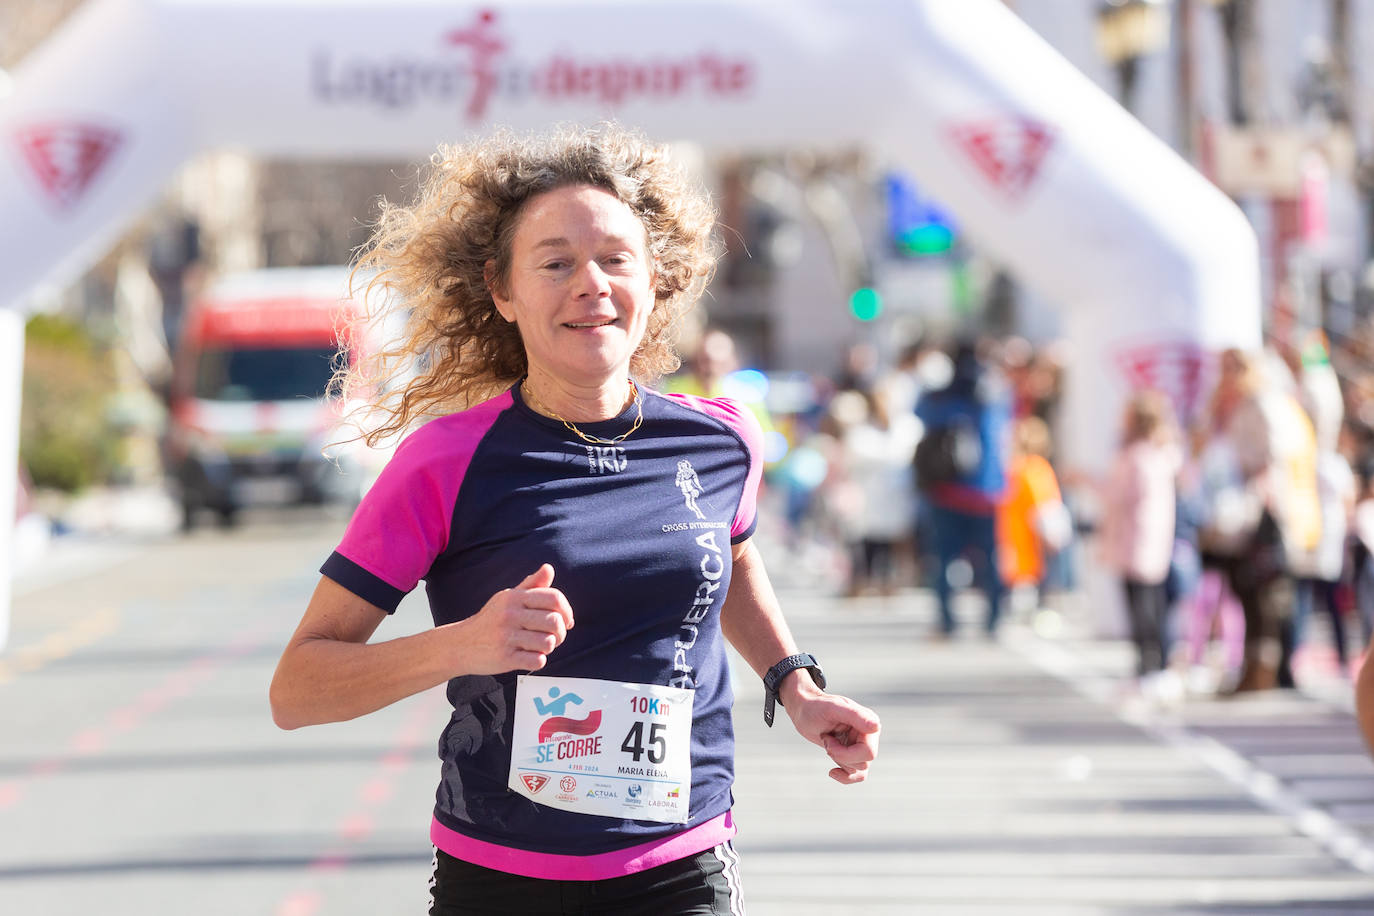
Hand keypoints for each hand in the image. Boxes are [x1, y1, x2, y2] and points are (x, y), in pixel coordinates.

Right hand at [458, 564, 573, 674]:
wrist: (461, 644)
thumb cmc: (491, 620)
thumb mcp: (507, 599)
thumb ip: (531, 585)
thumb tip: (549, 568)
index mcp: (514, 597)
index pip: (554, 598)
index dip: (567, 610)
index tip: (566, 621)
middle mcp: (510, 615)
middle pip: (554, 622)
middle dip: (561, 633)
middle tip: (555, 637)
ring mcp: (506, 637)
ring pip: (548, 642)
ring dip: (549, 647)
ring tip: (540, 646)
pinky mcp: (504, 658)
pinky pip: (537, 661)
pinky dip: (538, 660)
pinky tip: (529, 657)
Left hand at [786, 688, 880, 784]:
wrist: (804, 712)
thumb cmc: (816, 707)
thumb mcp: (833, 708)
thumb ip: (855, 716)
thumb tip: (876, 727)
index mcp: (870, 721)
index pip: (868, 752)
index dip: (845, 753)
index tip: (828, 738)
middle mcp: (870, 735)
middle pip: (864, 762)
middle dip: (840, 755)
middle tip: (826, 740)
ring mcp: (862, 745)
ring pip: (860, 770)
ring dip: (838, 758)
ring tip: (828, 740)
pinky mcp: (854, 755)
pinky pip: (858, 775)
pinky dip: (845, 777)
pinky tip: (832, 771)